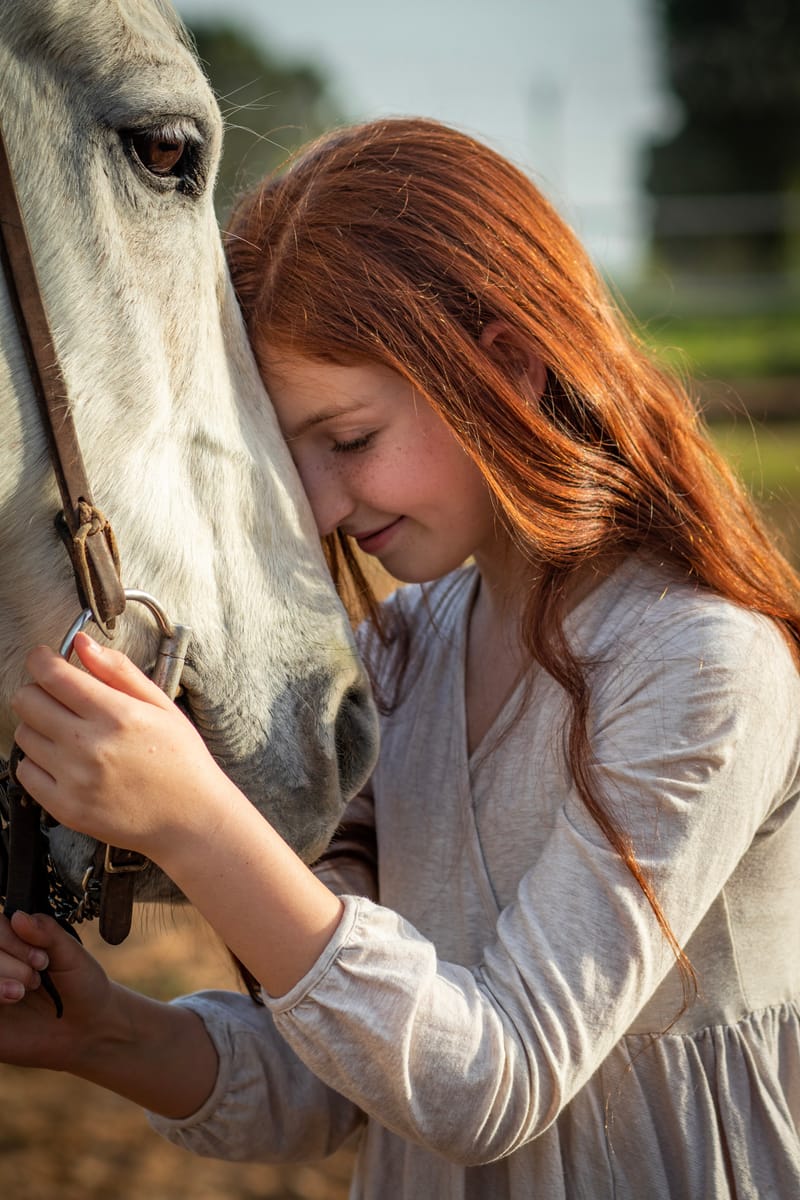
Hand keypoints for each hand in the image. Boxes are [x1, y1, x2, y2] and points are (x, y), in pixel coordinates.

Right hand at [0, 911, 111, 1070]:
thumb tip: (17, 916)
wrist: (86, 1029)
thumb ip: (46, 931)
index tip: (41, 960)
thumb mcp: (71, 953)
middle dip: (8, 964)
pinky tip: (9, 1001)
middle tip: (35, 979)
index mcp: (16, 940)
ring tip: (20, 993)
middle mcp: (0, 961)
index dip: (10, 940)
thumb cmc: (81, 986)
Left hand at [11, 634, 229, 863]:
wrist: (190, 820)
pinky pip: (25, 771)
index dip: (41, 659)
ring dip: (39, 726)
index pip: (52, 674)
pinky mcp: (64, 807)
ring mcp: (73, 779)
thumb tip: (82, 644)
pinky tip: (65, 760)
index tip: (45, 659)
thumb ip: (119, 671)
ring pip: (23, 735)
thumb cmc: (182, 762)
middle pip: (27, 701)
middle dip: (38, 690)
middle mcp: (89, 746)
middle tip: (59, 696)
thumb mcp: (161, 705)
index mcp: (116, 715)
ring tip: (69, 733)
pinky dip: (38, 761)